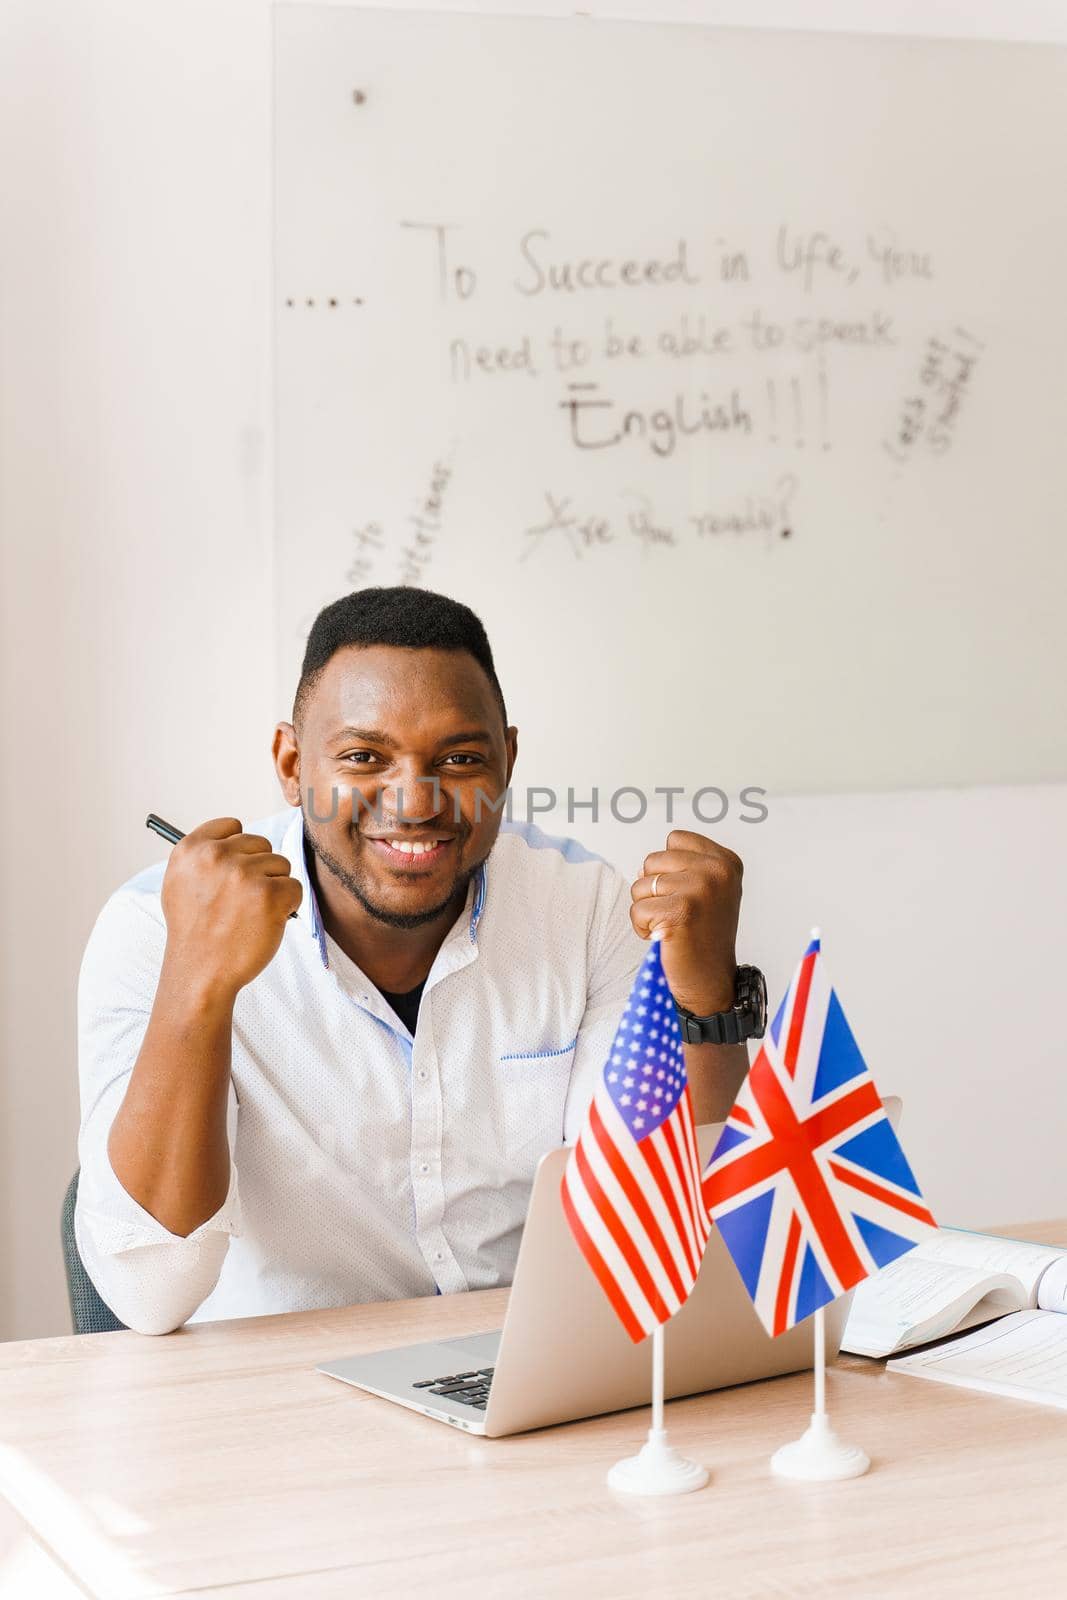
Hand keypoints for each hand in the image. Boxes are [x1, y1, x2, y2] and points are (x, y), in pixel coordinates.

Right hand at [160, 818, 302, 1000]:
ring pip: (281, 864)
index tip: (234, 872)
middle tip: (241, 901)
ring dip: (274, 888)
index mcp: (191, 849)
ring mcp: (243, 873)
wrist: (200, 972)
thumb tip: (235, 836)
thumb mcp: (180, 883)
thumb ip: (203, 857)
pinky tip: (266, 922)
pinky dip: (287, 906)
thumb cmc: (195, 931)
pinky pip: (294, 887)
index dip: (240, 850)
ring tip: (251, 913)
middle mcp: (215, 855)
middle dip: (259, 870)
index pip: (231, 825)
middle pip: (261, 844)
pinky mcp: (268, 893)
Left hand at [630, 829, 742, 1015]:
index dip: (669, 869)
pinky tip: (665, 939)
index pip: (674, 840)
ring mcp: (702, 889)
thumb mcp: (707, 889)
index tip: (688, 897)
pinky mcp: (682, 911)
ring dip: (647, 910)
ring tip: (671, 927)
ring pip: (640, 885)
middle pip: (652, 861)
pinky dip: (642, 928)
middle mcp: (718, 871)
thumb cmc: (702, 935)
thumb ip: (684, 865)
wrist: (711, 981)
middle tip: (677, 915)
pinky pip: (637, 910)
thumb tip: (642, 868)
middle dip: (653, 890)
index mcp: (726, 861)